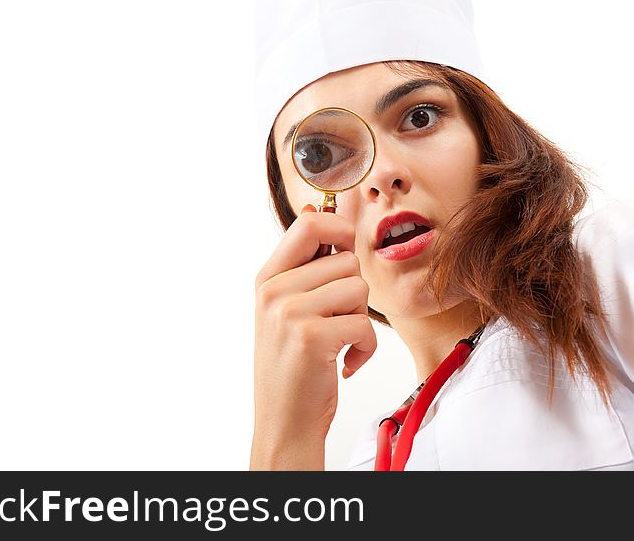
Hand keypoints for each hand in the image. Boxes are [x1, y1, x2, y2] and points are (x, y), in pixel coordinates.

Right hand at [251, 204, 376, 468]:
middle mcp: (274, 291)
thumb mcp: (287, 309)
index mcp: (267, 278)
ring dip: (360, 320)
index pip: (310, 223)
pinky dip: (365, 348)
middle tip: (336, 320)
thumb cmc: (294, 365)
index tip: (345, 255)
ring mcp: (289, 314)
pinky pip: (365, 324)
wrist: (284, 423)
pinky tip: (346, 362)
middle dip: (355, 292)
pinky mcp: (312, 338)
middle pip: (347, 259)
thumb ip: (306, 263)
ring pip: (359, 289)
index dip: (340, 231)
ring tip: (338, 341)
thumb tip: (322, 210)